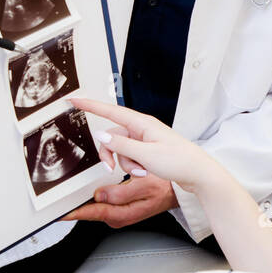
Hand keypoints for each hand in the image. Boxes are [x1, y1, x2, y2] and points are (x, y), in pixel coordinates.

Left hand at [61, 171, 177, 226]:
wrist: (176, 191)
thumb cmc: (165, 187)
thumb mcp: (145, 185)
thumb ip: (121, 192)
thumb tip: (99, 195)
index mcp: (122, 214)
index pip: (92, 213)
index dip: (73, 212)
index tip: (58, 212)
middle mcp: (117, 217)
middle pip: (89, 210)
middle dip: (77, 202)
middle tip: (63, 196)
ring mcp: (117, 214)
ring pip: (94, 206)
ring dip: (84, 199)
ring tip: (74, 192)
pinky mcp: (118, 208)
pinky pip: (100, 203)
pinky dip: (93, 197)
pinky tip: (88, 192)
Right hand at [67, 96, 219, 195]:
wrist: (198, 173)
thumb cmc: (178, 161)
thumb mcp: (146, 155)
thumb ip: (120, 146)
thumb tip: (100, 136)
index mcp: (141, 123)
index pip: (110, 111)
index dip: (90, 105)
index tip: (73, 99)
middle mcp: (142, 128)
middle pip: (111, 137)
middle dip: (111, 155)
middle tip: (113, 169)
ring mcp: (145, 139)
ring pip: (120, 150)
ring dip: (126, 164)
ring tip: (143, 172)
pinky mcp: (148, 150)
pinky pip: (130, 156)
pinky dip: (133, 166)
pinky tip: (146, 172)